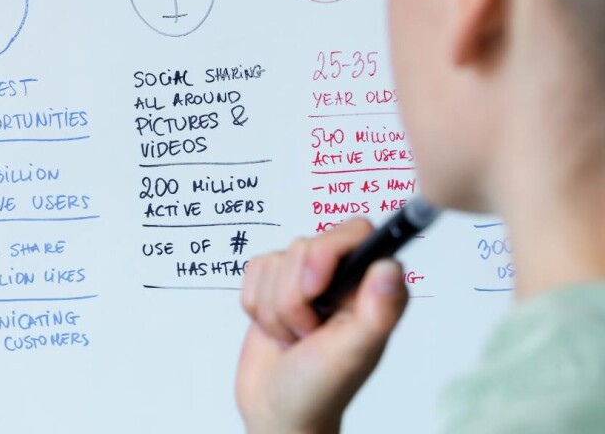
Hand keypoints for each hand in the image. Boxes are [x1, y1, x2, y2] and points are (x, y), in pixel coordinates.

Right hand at [236, 218, 408, 433]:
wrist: (277, 412)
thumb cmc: (320, 390)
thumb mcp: (353, 354)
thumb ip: (377, 311)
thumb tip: (389, 267)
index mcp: (371, 285)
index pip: (354, 231)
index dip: (326, 254)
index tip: (315, 291)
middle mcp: (341, 274)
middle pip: (304, 246)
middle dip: (294, 298)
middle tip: (308, 333)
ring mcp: (306, 277)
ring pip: (275, 261)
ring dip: (275, 309)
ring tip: (293, 338)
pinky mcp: (274, 282)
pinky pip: (254, 269)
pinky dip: (256, 306)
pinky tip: (274, 330)